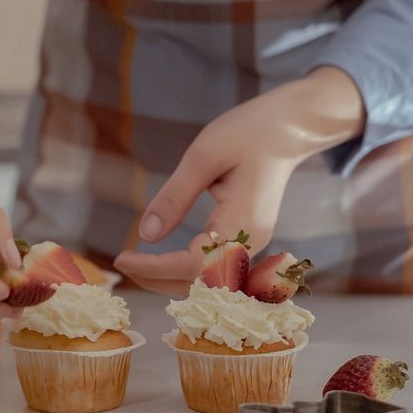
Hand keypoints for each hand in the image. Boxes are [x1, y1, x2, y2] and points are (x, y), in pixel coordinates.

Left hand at [114, 67, 364, 295]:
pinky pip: (216, 268)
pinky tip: (162, 262)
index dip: (155, 268)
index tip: (122, 259)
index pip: (193, 265)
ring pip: (209, 281)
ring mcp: (254, 243)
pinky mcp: (249, 239)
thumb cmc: (248, 133)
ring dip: (171, 279)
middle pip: (202, 283)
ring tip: (136, 264)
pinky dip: (186, 271)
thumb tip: (145, 236)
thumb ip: (175, 197)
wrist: (290, 128)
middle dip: (158, 280)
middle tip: (122, 263)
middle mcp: (252, 242)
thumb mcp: (203, 156)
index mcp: (242, 222)